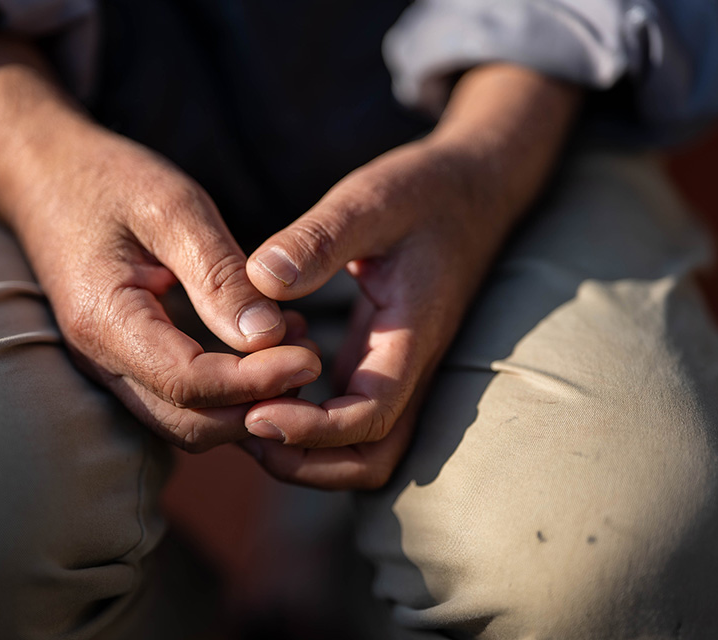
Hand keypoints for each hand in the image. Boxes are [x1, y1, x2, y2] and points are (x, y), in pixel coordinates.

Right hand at [0, 30, 320, 450]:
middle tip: (310, 359)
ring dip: (244, 405)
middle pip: (188, 422)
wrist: (46, 177)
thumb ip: (219, 275)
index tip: (310, 357)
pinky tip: (265, 348)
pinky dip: (227, 392)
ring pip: (184, 423)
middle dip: (256, 406)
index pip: (189, 383)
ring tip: (294, 350)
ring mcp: (108, 367)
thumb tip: (268, 336)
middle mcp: (99, 360)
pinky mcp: (124, 361)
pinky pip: (178, 402)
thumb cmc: (110, 182)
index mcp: (105, 320)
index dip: (255, 381)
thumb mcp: (174, 209)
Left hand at [240, 65, 581, 488]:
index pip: (369, 419)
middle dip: (306, 462)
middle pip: (371, 460)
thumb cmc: (424, 190)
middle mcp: (409, 367)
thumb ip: (319, 238)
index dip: (310, 432)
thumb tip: (261, 278)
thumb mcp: (371, 200)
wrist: (475, 187)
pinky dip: (309, 423)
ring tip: (244, 416)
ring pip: (363, 447)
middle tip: (242, 429)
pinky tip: (263, 385)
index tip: (252, 413)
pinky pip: (351, 417)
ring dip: (306, 451)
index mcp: (411, 337)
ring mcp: (398, 368)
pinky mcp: (382, 359)